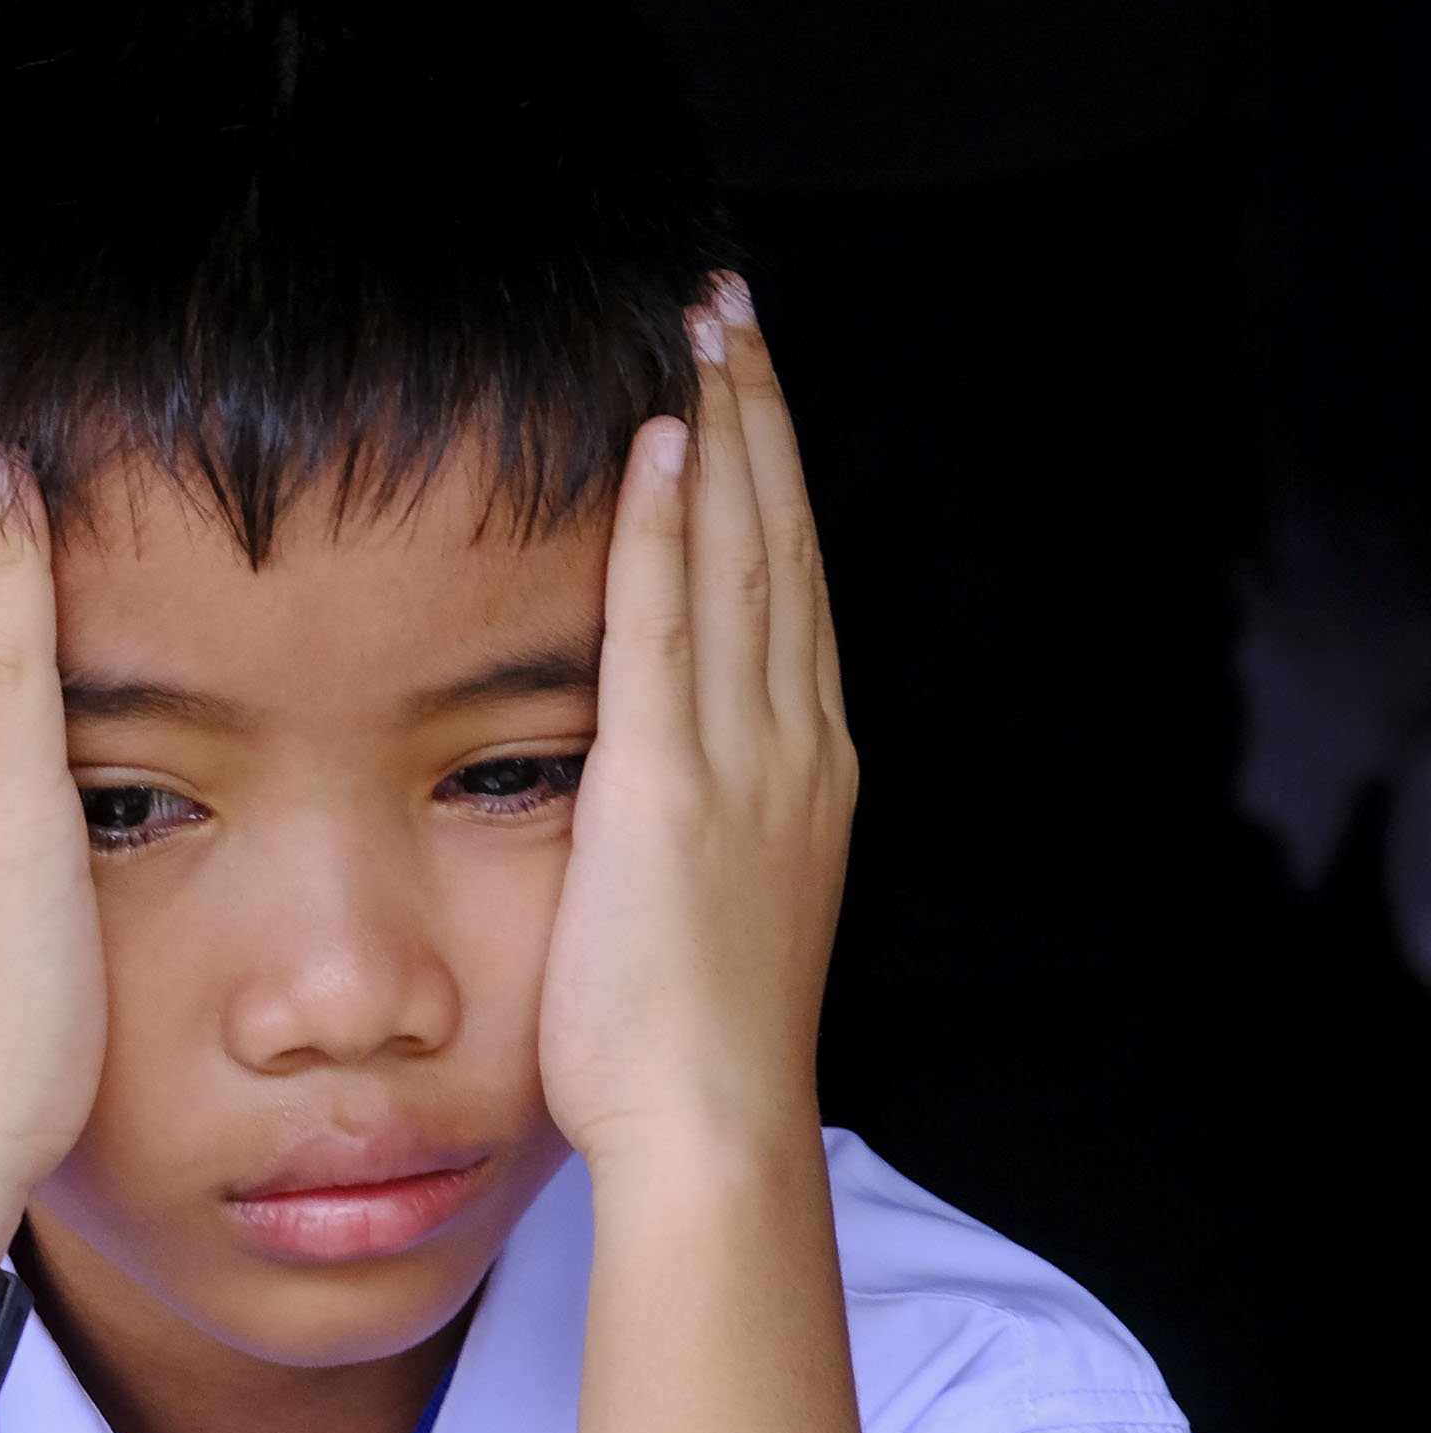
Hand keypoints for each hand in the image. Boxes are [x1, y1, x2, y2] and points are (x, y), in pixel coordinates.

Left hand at [540, 279, 857, 1174]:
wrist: (711, 1129)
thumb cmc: (681, 1041)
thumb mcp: (697, 891)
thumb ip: (677, 806)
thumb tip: (631, 759)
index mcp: (801, 768)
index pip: (785, 582)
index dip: (767, 472)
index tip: (740, 379)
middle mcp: (791, 742)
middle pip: (777, 539)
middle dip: (754, 414)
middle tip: (727, 304)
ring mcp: (742, 758)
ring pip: (737, 554)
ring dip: (718, 432)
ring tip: (698, 328)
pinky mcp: (670, 783)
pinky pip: (668, 622)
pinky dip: (667, 524)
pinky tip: (654, 441)